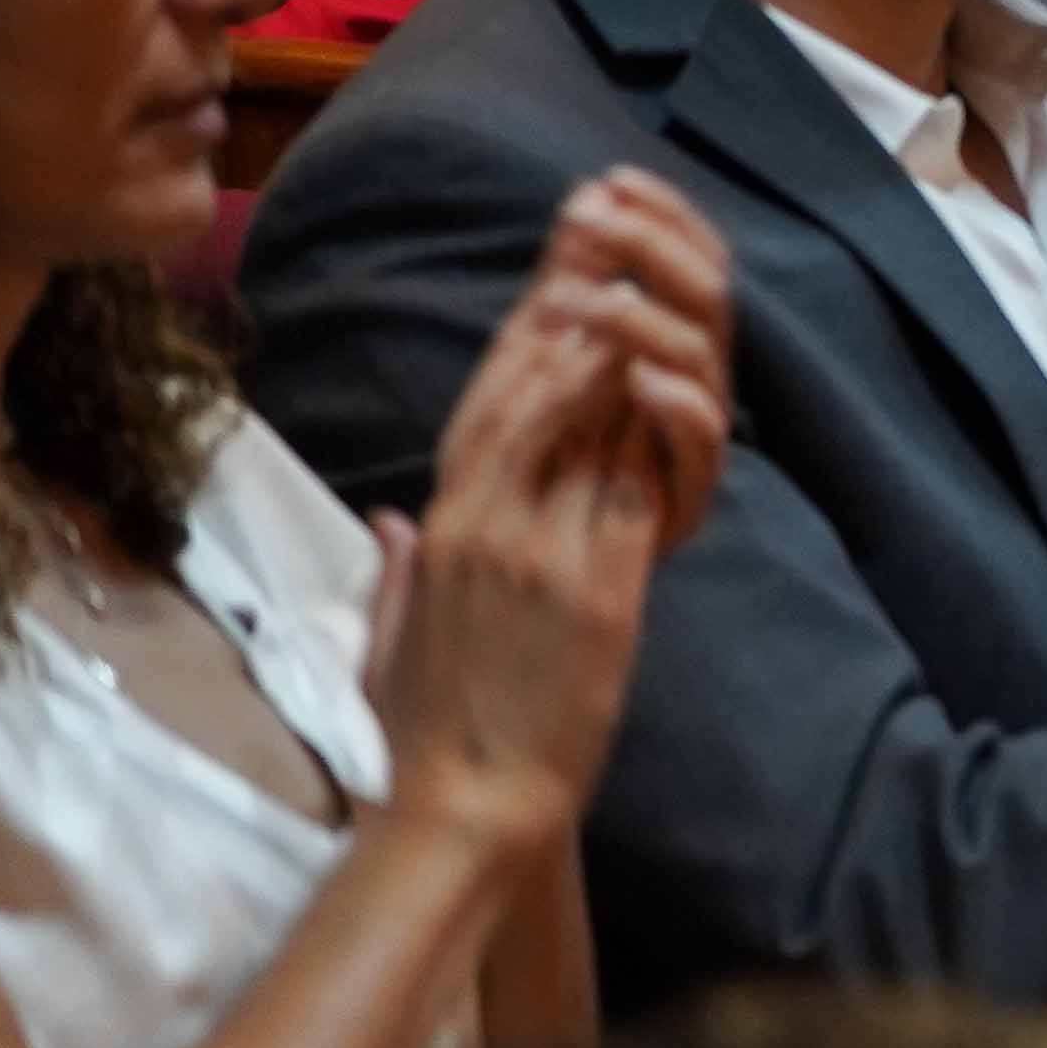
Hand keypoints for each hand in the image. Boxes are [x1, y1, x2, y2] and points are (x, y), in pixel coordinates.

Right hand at [371, 171, 734, 853]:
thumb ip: (395, 567)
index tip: (549, 282)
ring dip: (603, 350)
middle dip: (559, 312)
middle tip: (593, 242)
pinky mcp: (597, 591)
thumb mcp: (388, 636)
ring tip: (630, 281)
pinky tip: (658, 380)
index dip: (517, 339)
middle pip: (523, 395)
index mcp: (440, 533)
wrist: (470, 805)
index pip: (479, 410)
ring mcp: (540, 553)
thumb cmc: (426, 730)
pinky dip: (638, 431)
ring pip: (573, 427)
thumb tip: (390, 520)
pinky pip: (623, 491)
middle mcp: (484, 527)